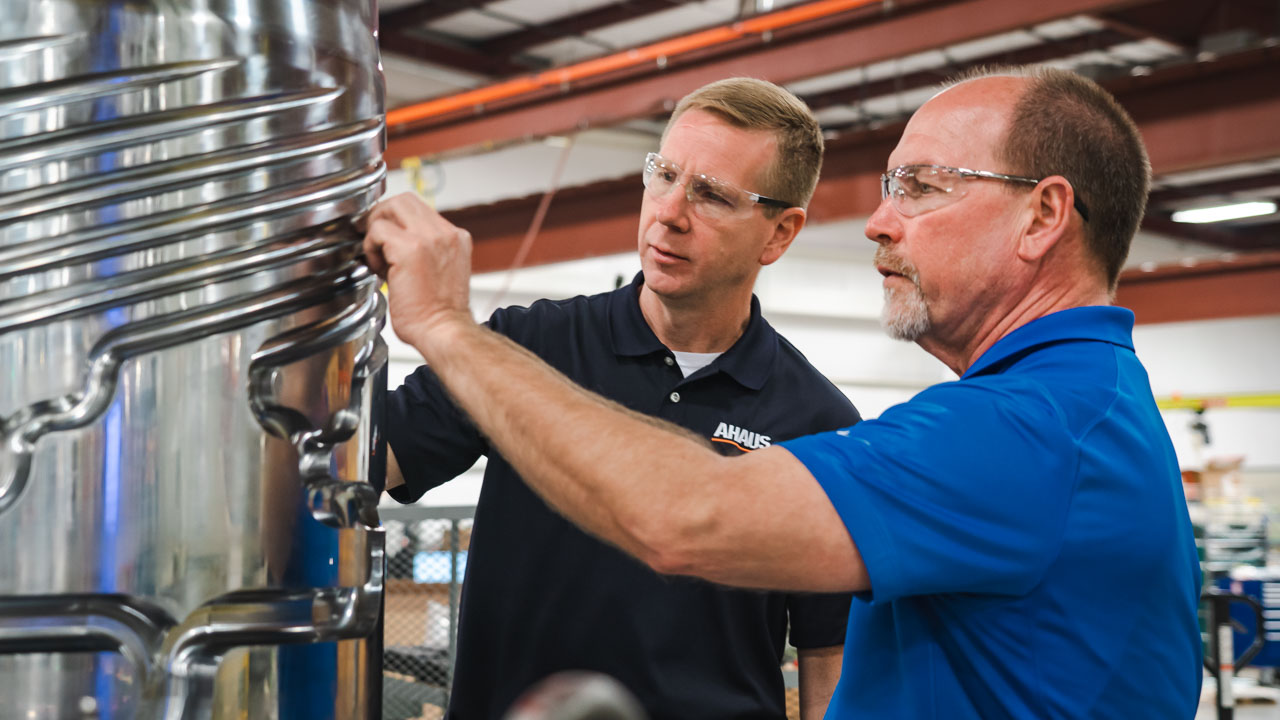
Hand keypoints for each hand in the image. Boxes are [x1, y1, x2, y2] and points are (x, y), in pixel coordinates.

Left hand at [362, 192, 473, 354]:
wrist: (444, 331)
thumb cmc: (438, 313)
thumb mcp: (442, 272)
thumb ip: (426, 252)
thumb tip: (394, 244)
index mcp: (456, 238)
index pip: (420, 210)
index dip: (397, 221)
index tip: (385, 239)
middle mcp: (446, 233)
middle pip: (405, 200)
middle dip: (382, 216)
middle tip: (373, 240)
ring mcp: (430, 238)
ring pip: (391, 207)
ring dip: (376, 230)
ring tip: (378, 257)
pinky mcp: (410, 249)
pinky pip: (378, 231)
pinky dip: (371, 248)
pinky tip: (379, 270)